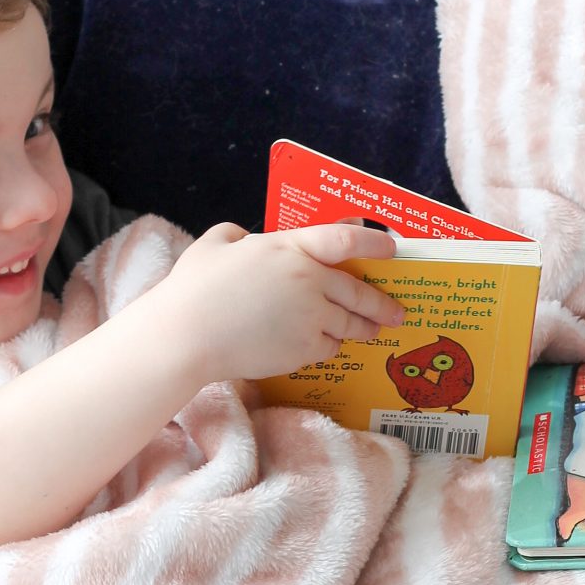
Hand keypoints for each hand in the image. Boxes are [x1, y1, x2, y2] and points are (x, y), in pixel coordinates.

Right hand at [151, 221, 405, 385]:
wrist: (187, 335)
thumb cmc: (194, 287)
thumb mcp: (216, 243)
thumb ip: (239, 236)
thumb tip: (249, 240)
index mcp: (290, 247)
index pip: (345, 240)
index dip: (374, 242)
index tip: (392, 248)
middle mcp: (309, 280)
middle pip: (359, 292)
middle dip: (382, 304)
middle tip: (396, 311)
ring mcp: (310, 317)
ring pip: (349, 324)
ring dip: (364, 328)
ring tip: (372, 331)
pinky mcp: (304, 348)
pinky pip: (329, 347)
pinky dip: (330, 346)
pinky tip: (325, 345)